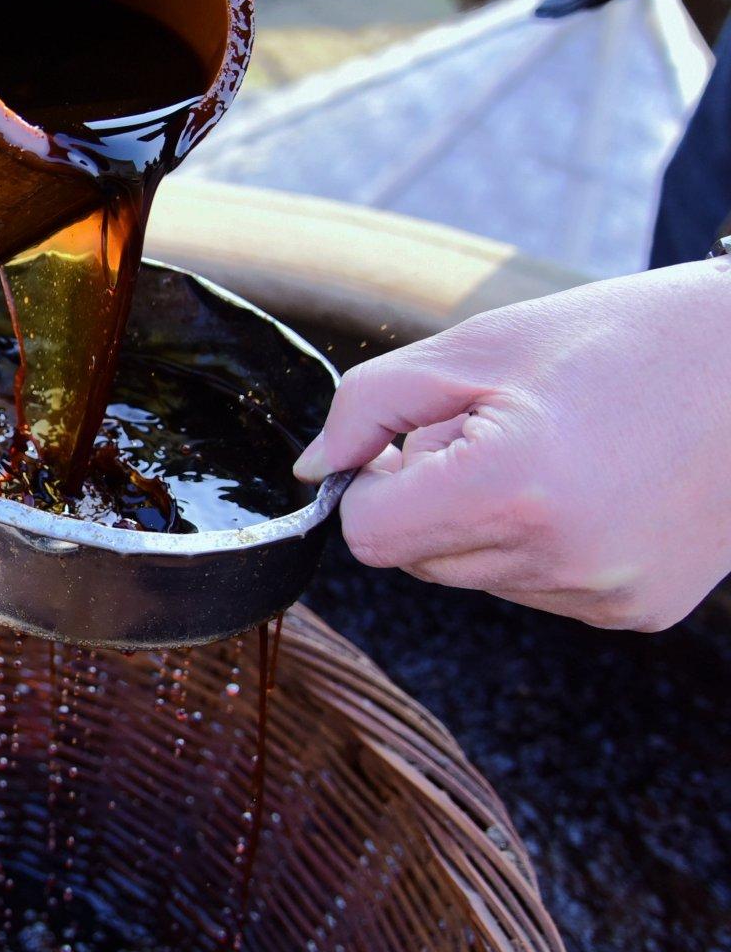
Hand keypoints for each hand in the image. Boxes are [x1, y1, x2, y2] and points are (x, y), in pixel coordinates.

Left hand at [293, 258, 730, 630]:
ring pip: (472, 575)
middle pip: (415, 559)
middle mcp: (562, 563)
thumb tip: (313, 474)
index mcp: (514, 492)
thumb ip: (369, 408)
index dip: (374, 483)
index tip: (413, 439)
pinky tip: (597, 487)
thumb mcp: (477, 346)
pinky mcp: (637, 614)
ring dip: (485, 520)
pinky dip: (541, 543)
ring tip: (559, 452)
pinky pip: (537, 589)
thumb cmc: (621, 338)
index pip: (368, 535)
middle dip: (429, 496)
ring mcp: (605, 598)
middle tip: (501, 429)